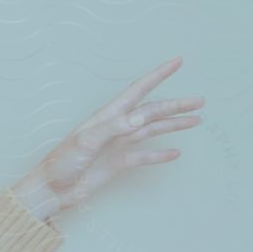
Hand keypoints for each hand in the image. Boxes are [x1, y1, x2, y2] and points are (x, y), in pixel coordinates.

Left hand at [14, 57, 205, 219]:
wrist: (52, 189)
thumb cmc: (62, 162)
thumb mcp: (86, 141)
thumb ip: (114, 128)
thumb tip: (142, 116)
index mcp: (107, 116)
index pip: (138, 90)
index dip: (158, 75)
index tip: (178, 62)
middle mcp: (116, 126)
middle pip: (151, 111)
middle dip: (175, 105)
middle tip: (201, 101)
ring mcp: (118, 144)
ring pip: (152, 130)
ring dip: (173, 125)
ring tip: (196, 120)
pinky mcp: (118, 163)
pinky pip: (144, 156)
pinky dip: (160, 154)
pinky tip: (175, 152)